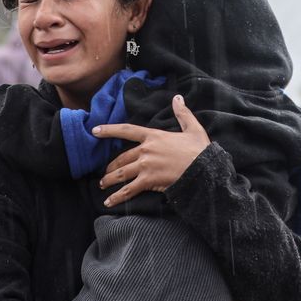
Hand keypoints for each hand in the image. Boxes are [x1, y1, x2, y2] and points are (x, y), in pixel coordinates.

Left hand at [94, 95, 209, 206]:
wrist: (205, 169)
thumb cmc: (200, 150)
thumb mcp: (193, 128)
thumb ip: (182, 113)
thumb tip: (178, 98)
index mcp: (154, 136)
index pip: (127, 130)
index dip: (109, 130)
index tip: (94, 130)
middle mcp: (146, 150)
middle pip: (121, 157)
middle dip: (111, 166)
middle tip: (105, 173)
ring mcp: (146, 165)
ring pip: (121, 173)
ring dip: (109, 180)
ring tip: (102, 185)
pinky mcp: (149, 180)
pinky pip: (129, 190)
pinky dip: (117, 197)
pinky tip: (109, 202)